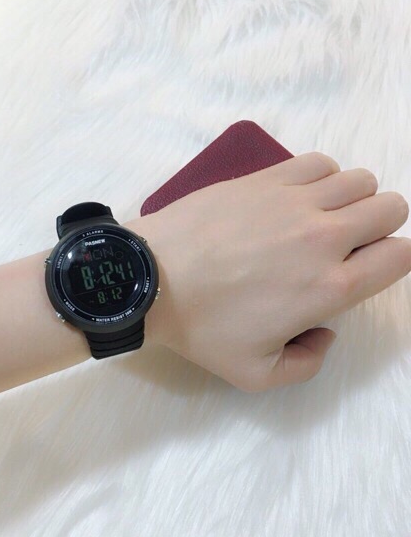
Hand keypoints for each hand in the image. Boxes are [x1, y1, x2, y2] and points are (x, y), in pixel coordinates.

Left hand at [124, 152, 410, 391]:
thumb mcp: (256, 374)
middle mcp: (325, 236)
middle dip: (380, 227)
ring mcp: (296, 199)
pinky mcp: (267, 177)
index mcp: (331, 287)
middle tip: (347, 245)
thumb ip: (307, 364)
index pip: (401, 256)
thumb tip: (325, 332)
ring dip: (352, 200)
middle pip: (390, 209)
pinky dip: (322, 177)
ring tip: (321, 219)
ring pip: (360, 180)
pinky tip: (297, 197)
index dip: (394, 260)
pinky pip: (320, 162)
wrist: (150, 279)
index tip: (369, 267)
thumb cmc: (202, 329)